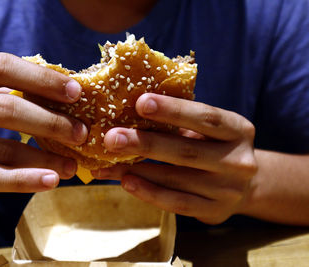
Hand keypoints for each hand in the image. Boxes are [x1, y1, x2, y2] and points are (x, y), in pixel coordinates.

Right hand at [0, 53, 86, 203]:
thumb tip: (58, 96)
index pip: (1, 66)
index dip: (42, 78)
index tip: (75, 92)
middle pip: (7, 107)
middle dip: (52, 122)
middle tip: (81, 133)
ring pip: (3, 148)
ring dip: (45, 157)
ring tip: (72, 164)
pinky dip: (24, 180)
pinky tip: (50, 180)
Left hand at [92, 93, 257, 223]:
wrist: (243, 187)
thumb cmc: (213, 147)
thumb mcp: (207, 130)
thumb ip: (181, 121)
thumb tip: (130, 110)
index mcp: (238, 130)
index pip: (205, 117)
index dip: (173, 110)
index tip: (141, 102)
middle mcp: (239, 161)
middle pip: (186, 151)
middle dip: (145, 143)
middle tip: (112, 137)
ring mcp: (228, 190)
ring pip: (176, 179)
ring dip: (137, 170)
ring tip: (107, 164)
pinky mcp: (215, 211)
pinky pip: (177, 203)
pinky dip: (149, 192)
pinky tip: (126, 182)